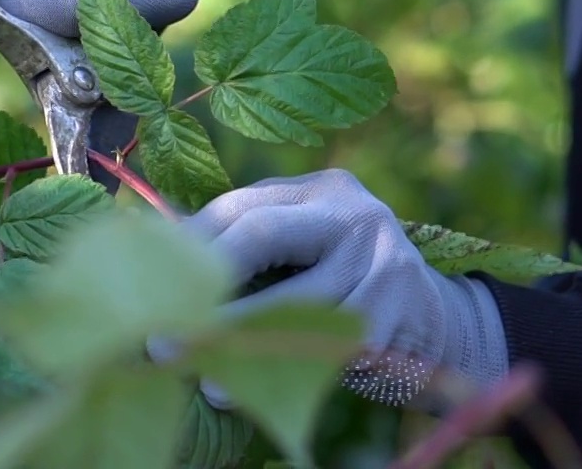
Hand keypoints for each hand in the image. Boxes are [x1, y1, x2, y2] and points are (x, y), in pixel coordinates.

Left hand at [150, 169, 509, 410]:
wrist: (438, 325)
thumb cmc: (345, 283)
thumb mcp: (303, 248)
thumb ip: (243, 244)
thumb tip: (147, 245)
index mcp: (321, 191)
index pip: (240, 206)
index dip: (187, 245)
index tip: (143, 283)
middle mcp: (353, 215)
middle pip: (262, 233)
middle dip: (202, 279)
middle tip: (156, 327)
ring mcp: (379, 264)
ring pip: (288, 300)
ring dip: (233, 339)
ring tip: (189, 369)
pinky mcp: (392, 319)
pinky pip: (318, 347)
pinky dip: (272, 370)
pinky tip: (234, 390)